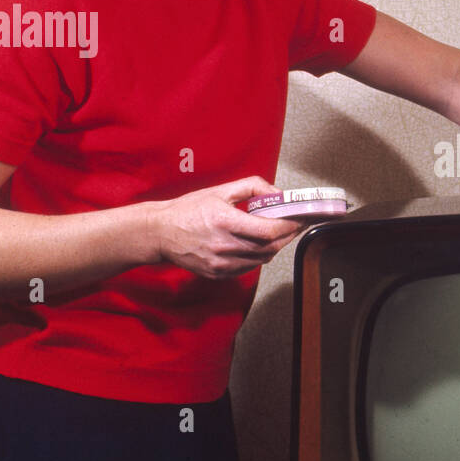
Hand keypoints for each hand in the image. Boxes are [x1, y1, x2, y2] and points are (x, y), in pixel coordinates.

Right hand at [148, 176, 303, 278]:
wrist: (160, 233)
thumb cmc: (188, 210)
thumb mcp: (220, 190)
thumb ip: (252, 187)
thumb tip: (276, 194)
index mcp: (225, 221)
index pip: (268, 230)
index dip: (289, 226)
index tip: (299, 219)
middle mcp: (224, 245)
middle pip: (270, 247)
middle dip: (287, 236)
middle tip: (295, 225)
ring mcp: (221, 263)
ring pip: (262, 259)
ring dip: (275, 247)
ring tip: (278, 234)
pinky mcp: (218, 273)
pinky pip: (249, 268)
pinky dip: (259, 256)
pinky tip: (258, 245)